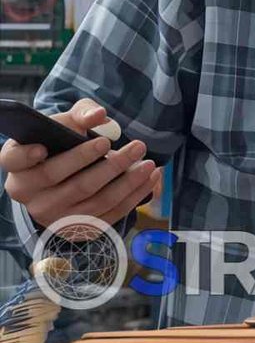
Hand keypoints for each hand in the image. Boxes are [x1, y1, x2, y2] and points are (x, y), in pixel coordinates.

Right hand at [0, 99, 159, 230]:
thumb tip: (99, 116)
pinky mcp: (75, 227)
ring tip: (149, 163)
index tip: (42, 148)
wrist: (64, 171)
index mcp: (19, 166)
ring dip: (127, 182)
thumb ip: (81, 115)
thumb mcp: (66, 124)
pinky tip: (150, 178)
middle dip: (108, 165)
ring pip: (95, 201)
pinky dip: (133, 196)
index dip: (26, 156)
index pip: (15, 160)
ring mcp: (53, 215)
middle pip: (71, 183)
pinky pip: (109, 215)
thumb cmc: (62, 143)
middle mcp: (30, 196)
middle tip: (137, 146)